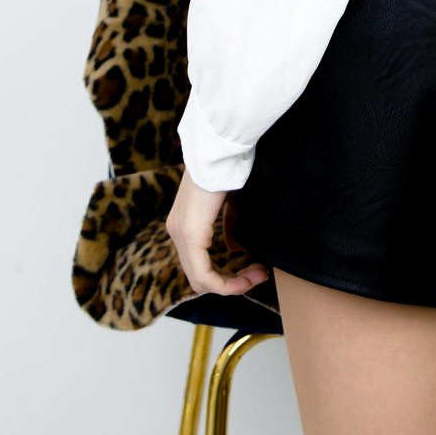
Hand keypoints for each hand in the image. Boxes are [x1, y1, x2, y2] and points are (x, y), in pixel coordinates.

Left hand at [167, 169, 269, 295]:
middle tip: (259, 274)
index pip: (199, 264)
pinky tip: (247, 277)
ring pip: (201, 280)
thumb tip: (233, 248)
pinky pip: (203, 275)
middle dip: (232, 282)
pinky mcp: (189, 235)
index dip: (226, 274)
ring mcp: (180, 234)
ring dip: (231, 284)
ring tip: (258, 275)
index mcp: (184, 223)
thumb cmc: (227, 168)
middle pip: (199, 277)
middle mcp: (176, 232)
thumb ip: (228, 225)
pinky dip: (226, 283)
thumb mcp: (228, 203)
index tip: (255, 268)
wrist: (220, 150)